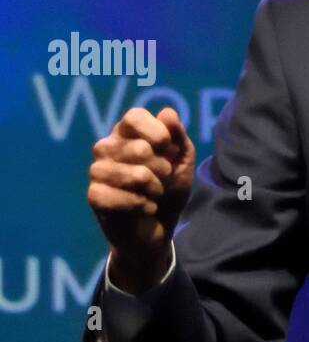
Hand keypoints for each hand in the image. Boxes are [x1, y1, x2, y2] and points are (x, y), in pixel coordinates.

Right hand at [87, 106, 194, 291]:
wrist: (158, 227)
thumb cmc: (168, 189)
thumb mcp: (182, 162)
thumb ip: (178, 137)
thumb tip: (168, 113)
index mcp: (126, 133)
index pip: (135, 116)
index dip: (157, 132)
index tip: (168, 148)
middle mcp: (107, 147)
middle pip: (141, 149)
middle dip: (162, 169)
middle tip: (162, 179)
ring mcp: (98, 171)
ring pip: (134, 175)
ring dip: (154, 190)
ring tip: (154, 195)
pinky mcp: (94, 195)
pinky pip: (121, 197)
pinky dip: (140, 206)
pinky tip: (144, 208)